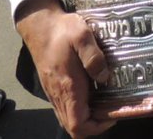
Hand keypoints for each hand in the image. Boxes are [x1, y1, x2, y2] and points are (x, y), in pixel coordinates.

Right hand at [15, 0, 113, 137]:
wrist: (40, 26)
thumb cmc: (62, 30)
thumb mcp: (82, 35)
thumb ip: (94, 57)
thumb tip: (104, 77)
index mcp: (68, 86)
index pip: (78, 124)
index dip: (96, 127)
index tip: (112, 116)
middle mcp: (59, 95)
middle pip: (74, 127)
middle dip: (95, 125)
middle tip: (112, 109)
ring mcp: (54, 93)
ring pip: (69, 119)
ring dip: (87, 118)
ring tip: (105, 103)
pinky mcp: (54, 87)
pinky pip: (66, 109)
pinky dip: (80, 109)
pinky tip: (93, 93)